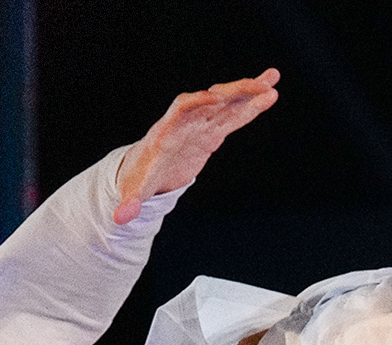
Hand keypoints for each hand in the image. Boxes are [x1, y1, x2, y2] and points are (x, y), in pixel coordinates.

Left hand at [113, 69, 280, 224]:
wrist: (145, 169)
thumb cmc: (139, 177)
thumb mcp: (134, 191)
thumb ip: (130, 202)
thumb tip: (119, 218)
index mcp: (166, 132)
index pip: (181, 110)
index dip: (197, 102)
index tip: (215, 97)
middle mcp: (186, 122)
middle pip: (209, 99)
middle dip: (232, 90)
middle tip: (257, 84)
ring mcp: (201, 124)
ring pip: (226, 103)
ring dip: (248, 91)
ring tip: (272, 79)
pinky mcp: (212, 131)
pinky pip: (234, 115)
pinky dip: (251, 106)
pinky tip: (270, 94)